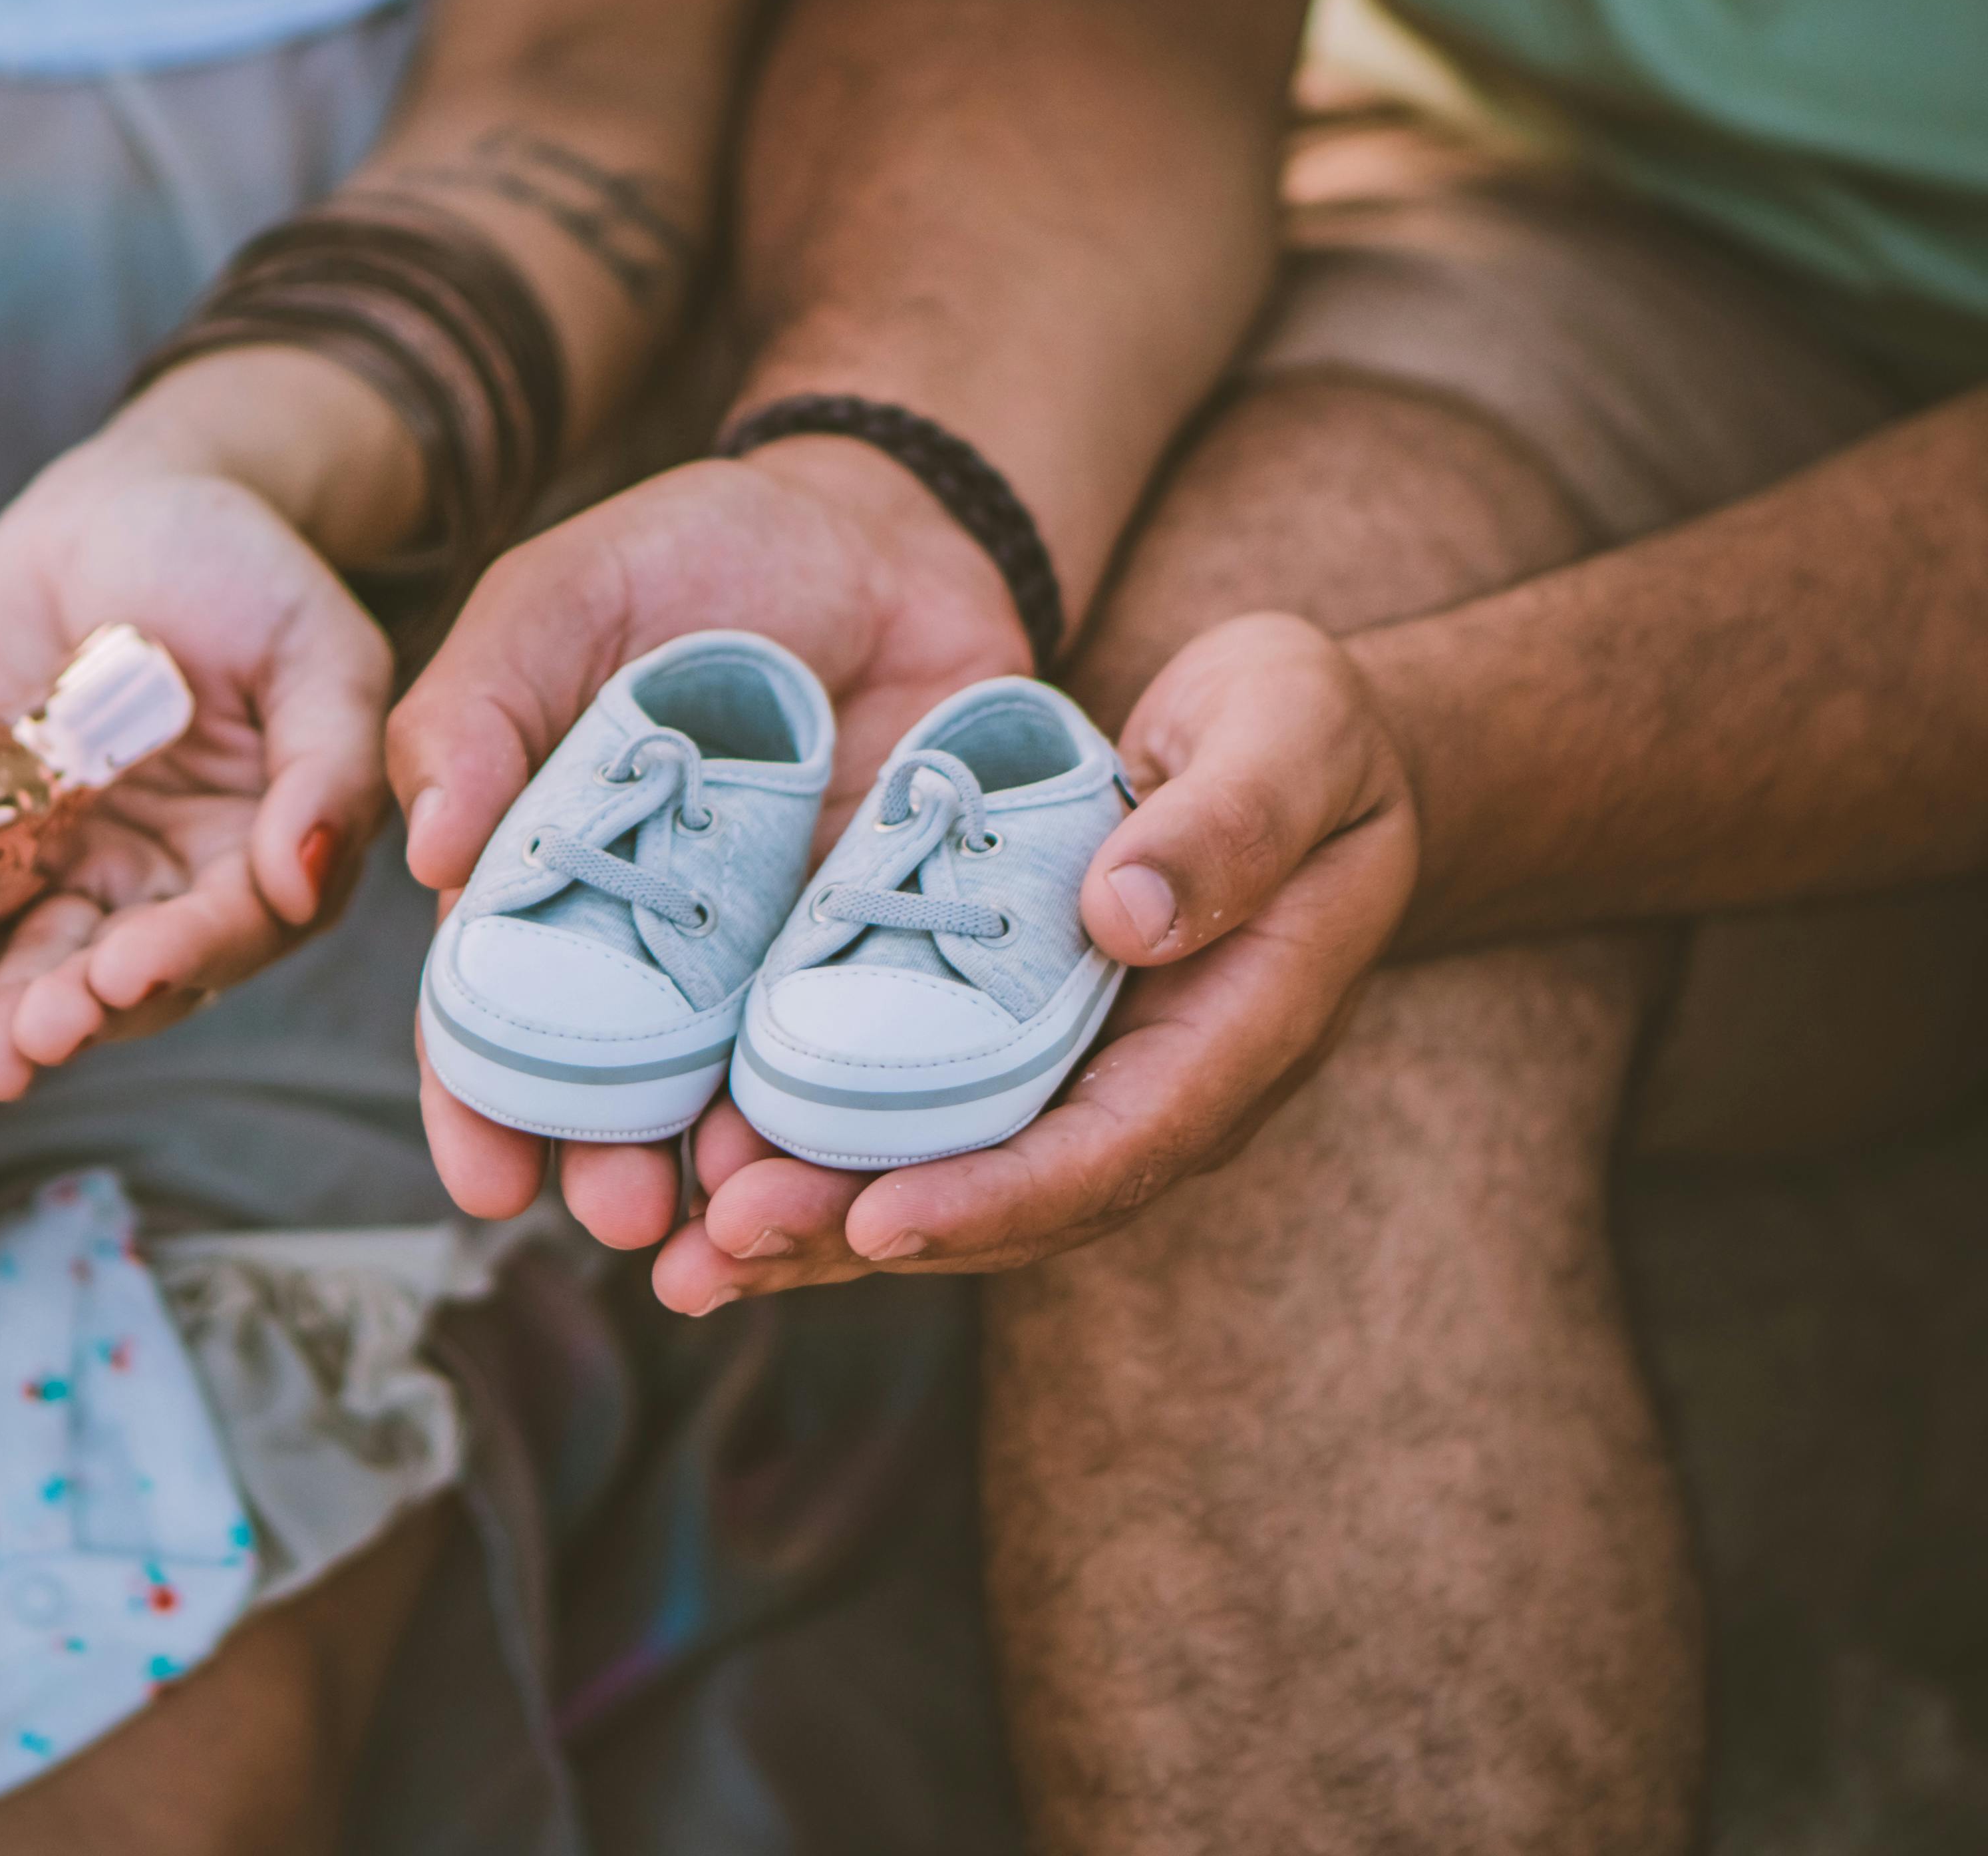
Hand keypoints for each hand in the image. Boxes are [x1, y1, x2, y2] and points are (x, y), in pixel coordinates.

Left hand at [0, 435, 393, 1097]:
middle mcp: (177, 879)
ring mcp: (83, 867)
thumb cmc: (235, 563)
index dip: (184, 955)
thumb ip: (326, 760)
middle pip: (133, 970)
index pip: (236, 924)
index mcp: (271, 846)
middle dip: (81, 1009)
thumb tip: (306, 877)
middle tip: (28, 1040)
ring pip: (45, 963)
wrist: (116, 508)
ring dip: (6, 1014)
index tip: (128, 972)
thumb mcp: (310, 645)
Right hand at [387, 433, 1024, 1247]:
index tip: (488, 1179)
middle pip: (615, 1085)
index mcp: (543, 876)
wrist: (886, 533)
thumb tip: (428, 850)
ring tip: (738, 1213)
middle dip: (608, 1163)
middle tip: (622, 1214)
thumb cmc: (693, 554)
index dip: (481, 1102)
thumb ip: (479, 712)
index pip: (493, 1012)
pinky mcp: (890, 942)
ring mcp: (771, 953)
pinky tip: (857, 1152)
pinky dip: (860, 1108)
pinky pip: (870, 1048)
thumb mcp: (561, 601)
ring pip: (738, 1093)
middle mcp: (650, 939)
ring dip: (733, 1168)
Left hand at [654, 611, 1421, 1309]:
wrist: (1297, 753)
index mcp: (1235, 1030)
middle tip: (716, 1250)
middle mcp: (1154, 1087)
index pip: (1115, 1148)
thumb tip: (1124, 915)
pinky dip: (823, 1163)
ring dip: (820, 1229)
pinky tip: (708, 1180)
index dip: (998, 1197)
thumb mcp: (1292, 732)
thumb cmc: (1302, 730)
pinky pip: (921, 1128)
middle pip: (1010, 1201)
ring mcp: (1085, 1081)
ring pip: (951, 1185)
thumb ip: (1231, 819)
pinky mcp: (1019, 1052)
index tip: (881, 1219)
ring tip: (685, 1258)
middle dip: (862, 1235)